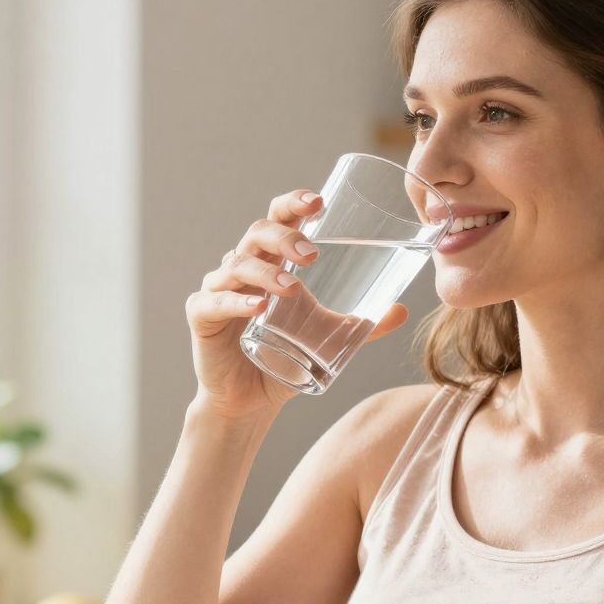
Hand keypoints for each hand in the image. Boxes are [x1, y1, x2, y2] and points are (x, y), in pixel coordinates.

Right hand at [186, 187, 411, 423]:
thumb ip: (363, 325)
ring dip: (267, 273)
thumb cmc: (284, 359)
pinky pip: (215, 301)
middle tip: (311, 255)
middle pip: (257, 234)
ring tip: (294, 289)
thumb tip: (402, 311)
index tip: (318, 202)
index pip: (279, 219)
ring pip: (237, 264)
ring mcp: (219, 288)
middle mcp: (243, 267)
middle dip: (285, 237)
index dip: (293, 204)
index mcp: (272, 262)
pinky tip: (257, 307)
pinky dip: (236, 302)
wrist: (252, 401)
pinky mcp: (201, 315)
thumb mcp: (328, 338)